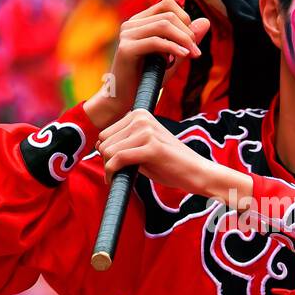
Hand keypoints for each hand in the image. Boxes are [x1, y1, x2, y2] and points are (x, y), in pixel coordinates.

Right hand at [84, 0, 209, 129]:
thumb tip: (206, 21)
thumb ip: (186, 40)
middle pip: (169, 15)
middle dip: (188, 32)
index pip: (167, 4)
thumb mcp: (172, 57)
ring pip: (164, 25)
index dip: (185, 18)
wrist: (123, 100)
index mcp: (140, 22)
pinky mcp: (126, 49)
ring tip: (192, 55)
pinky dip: (173, 48)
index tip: (192, 40)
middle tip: (195, 52)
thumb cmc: (147, 79)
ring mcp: (127, 35)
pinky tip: (183, 56)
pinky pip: (156, 42)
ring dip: (183, 39)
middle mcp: (132, 24)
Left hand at [96, 109, 211, 195]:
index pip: (105, 132)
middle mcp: (141, 118)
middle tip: (117, 173)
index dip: (106, 152)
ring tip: (119, 177)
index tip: (115, 165)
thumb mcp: (144, 146)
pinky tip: (114, 180)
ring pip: (108, 150)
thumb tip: (98, 145)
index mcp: (140, 114)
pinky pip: (118, 159)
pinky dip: (112, 172)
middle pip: (104, 141)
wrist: (196, 172)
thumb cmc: (170, 163)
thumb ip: (124, 143)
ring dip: (109, 168)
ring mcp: (146, 131)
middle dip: (106, 160)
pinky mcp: (151, 147)